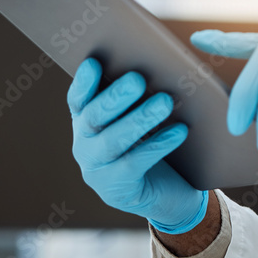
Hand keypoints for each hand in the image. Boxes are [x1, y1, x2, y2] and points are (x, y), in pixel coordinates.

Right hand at [66, 57, 208, 233]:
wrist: (167, 195)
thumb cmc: (154, 144)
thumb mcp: (142, 119)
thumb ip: (139, 97)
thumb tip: (159, 64)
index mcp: (86, 123)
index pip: (78, 100)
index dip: (84, 83)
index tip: (94, 62)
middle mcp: (84, 146)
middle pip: (94, 117)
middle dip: (115, 97)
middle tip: (139, 79)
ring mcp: (97, 171)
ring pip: (114, 141)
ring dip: (140, 119)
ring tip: (165, 101)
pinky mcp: (117, 190)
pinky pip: (136, 164)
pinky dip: (158, 145)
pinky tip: (180, 131)